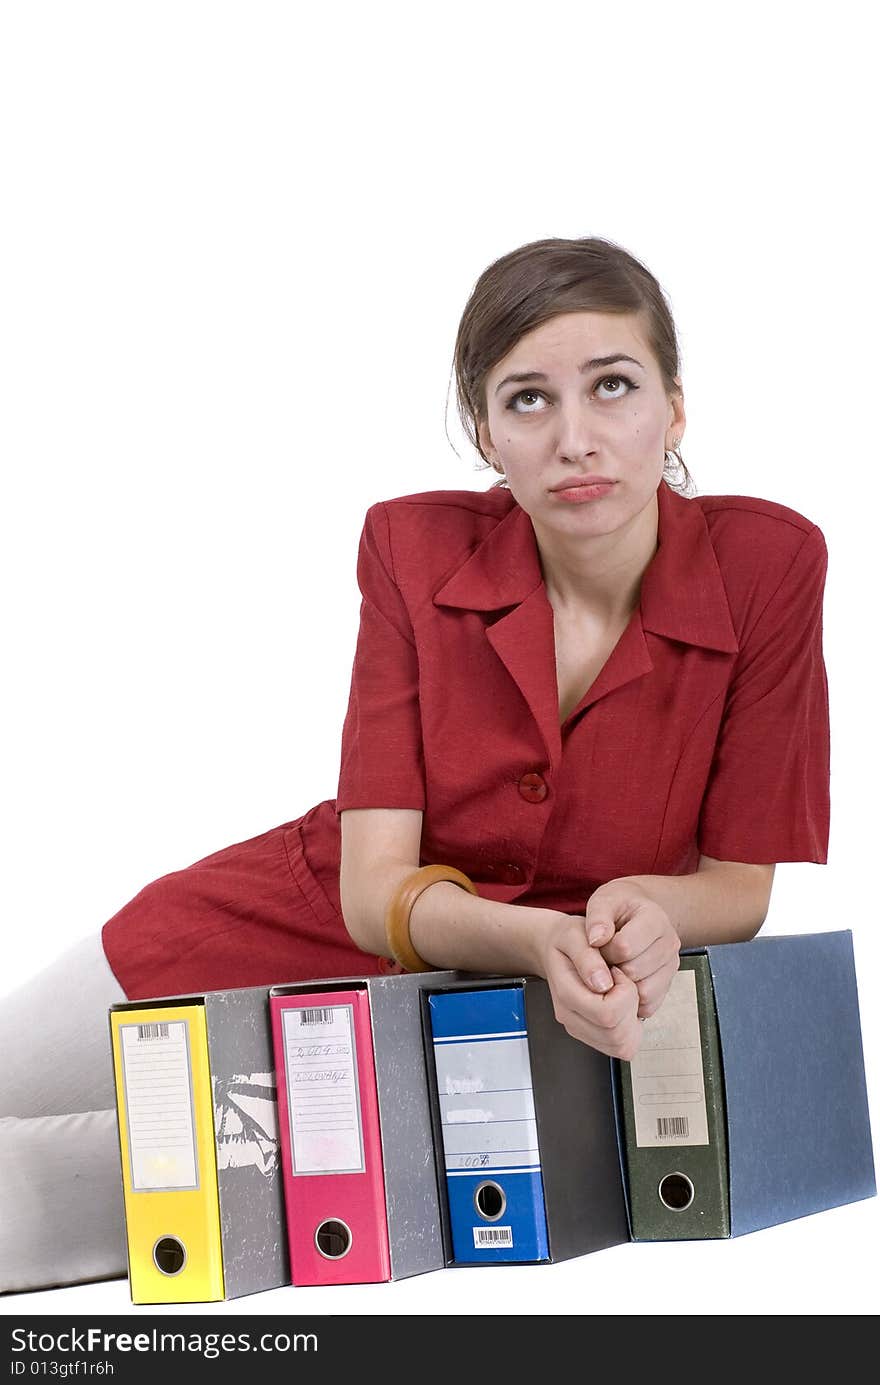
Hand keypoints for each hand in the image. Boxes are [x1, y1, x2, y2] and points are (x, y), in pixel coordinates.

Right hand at [535, 912, 643, 1060]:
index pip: (607, 1014)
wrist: (555, 948)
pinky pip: (622, 1047)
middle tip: (621, 983)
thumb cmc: (567, 940)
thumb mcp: (575, 935)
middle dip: (630, 1008)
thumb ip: (587, 958)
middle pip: (616, 1036)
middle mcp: (570, 1018)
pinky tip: (621, 1005)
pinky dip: (630, 1028)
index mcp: (565, 994)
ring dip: (631, 1020)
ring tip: (621, 993)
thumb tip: (602, 984)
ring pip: (622, 1046)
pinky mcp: (592, 1035)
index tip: (617, 971)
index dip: (624, 992)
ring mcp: (580, 1029)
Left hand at [583, 879, 680, 1019]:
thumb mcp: (603, 901)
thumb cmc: (617, 907)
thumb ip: (597, 918)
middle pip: (634, 970)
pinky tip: (622, 981)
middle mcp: (670, 942)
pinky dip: (631, 1000)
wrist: (635, 912)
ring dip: (622, 985)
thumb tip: (596, 940)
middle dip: (612, 968)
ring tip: (613, 968)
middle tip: (604, 958)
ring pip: (644, 991)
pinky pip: (649, 1004)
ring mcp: (671, 965)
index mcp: (655, 918)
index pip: (625, 946)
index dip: (604, 950)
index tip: (599, 944)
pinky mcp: (668, 984)